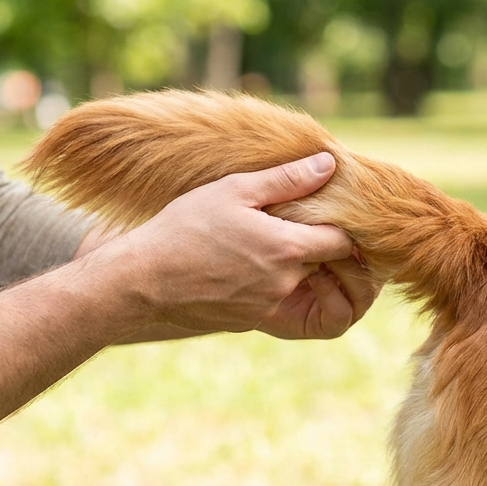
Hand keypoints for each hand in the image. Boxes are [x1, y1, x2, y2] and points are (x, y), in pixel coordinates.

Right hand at [102, 153, 371, 336]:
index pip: (343, 241)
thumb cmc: (184, 228)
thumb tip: (330, 164)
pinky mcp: (254, 321)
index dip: (342, 225)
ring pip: (306, 284)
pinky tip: (252, 263)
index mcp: (288, 248)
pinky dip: (278, 284)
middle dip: (323, 246)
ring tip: (274, 241)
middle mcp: (286, 283)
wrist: (142, 282)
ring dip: (300, 265)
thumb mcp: (234, 190)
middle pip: (329, 265)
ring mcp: (270, 306)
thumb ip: (287, 179)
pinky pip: (283, 302)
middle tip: (303, 223)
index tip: (327, 211)